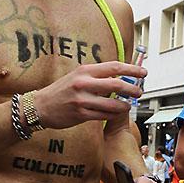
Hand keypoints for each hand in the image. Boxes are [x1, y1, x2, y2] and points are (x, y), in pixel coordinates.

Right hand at [32, 62, 147, 129]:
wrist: (40, 106)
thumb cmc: (61, 90)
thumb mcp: (77, 76)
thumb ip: (97, 76)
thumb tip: (120, 77)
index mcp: (85, 71)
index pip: (114, 67)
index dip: (132, 69)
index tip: (143, 73)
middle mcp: (83, 83)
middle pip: (116, 85)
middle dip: (132, 89)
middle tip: (139, 92)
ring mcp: (82, 100)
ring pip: (112, 104)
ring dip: (125, 105)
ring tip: (128, 105)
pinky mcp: (80, 114)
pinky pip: (104, 115)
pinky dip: (113, 114)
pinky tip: (117, 113)